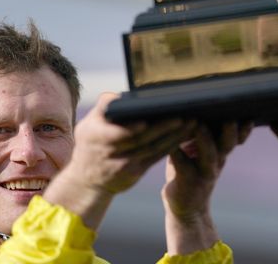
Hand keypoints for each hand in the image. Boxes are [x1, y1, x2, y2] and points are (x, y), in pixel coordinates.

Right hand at [44, 92, 195, 229]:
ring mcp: (123, 165)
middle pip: (141, 139)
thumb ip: (102, 108)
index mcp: (95, 136)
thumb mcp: (87, 125)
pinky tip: (185, 135)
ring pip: (153, 148)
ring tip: (191, 122)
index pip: (116, 132)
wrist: (87, 181)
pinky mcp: (136, 172)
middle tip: (183, 116)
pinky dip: (171, 145)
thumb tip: (120, 97)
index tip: (147, 120)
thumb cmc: (90, 144)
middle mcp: (109, 152)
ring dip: (174, 136)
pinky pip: (156, 156)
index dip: (132, 129)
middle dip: (163, 128)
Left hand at [162, 121, 251, 254]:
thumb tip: (198, 109)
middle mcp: (216, 163)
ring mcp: (203, 174)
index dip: (243, 130)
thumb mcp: (200, 154)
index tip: (248, 116)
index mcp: (220, 154)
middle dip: (230, 132)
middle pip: (227, 145)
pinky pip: (182, 164)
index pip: (236, 139)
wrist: (186, 210)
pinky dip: (177, 153)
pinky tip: (171, 143)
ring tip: (200, 124)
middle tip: (230, 117)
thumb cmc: (190, 173)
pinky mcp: (186, 181)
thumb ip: (202, 136)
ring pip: (209, 156)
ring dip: (206, 140)